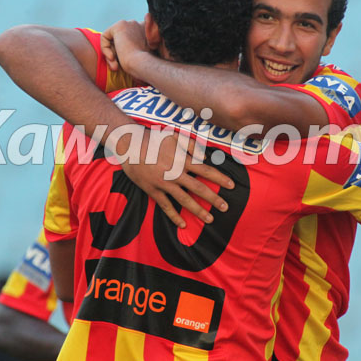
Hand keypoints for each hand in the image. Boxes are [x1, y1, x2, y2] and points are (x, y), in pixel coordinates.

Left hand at [101, 20, 147, 73]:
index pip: (127, 40)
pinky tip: (111, 58)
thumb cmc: (141, 66)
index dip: (123, 53)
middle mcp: (139, 24)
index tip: (125, 63)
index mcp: (145, 32)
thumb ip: (129, 49)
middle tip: (116, 67)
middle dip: (115, 53)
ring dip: (111, 53)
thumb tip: (115, 52)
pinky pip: (105, 36)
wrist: (142, 65)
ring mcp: (130, 23)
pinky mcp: (120, 25)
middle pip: (119, 39)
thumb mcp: (137, 56)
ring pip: (111, 39)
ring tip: (115, 65)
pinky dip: (105, 49)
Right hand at [119, 127, 233, 227]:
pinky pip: (165, 206)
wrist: (129, 145)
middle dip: (213, 199)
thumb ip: (191, 145)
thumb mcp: (174, 136)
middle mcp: (175, 173)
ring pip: (184, 200)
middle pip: (198, 188)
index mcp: (182, 160)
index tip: (231, 185)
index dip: (220, 178)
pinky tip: (182, 225)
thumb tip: (205, 156)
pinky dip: (174, 216)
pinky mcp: (152, 191)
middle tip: (225, 207)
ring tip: (210, 219)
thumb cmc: (152, 139)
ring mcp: (164, 184)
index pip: (206, 170)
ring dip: (198, 210)